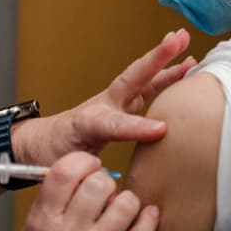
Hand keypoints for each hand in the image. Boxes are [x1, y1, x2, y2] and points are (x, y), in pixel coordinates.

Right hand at [6, 153, 159, 230]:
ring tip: (121, 210)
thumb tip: (78, 172)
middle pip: (99, 183)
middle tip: (106, 192)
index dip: (83, 162)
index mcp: (43, 222)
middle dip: (106, 181)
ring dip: (127, 202)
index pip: (64, 171)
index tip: (91, 167)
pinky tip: (145, 217)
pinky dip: (147, 219)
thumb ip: (49, 204)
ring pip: (126, 204)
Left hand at [16, 29, 194, 164]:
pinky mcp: (124, 104)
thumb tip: (112, 190)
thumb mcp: (67, 166)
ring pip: (142, 78)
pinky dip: (168, 75)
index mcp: (88, 123)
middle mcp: (104, 106)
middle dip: (154, 60)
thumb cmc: (55, 155)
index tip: (162, 130)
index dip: (136, 126)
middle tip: (176, 40)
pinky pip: (149, 87)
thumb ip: (88, 170)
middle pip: (131, 80)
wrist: (42, 142)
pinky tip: (188, 66)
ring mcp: (114, 102)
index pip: (114, 123)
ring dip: (165, 60)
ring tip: (185, 41)